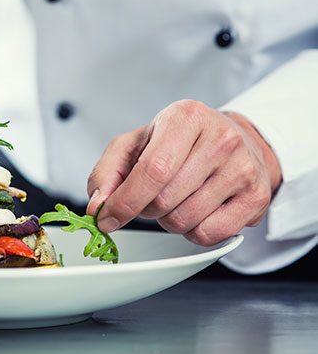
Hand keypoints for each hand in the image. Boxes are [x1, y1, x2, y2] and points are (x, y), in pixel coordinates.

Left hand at [86, 100, 281, 245]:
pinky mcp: (256, 197)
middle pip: (165, 200)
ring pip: (185, 221)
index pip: (152, 171)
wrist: (232, 139)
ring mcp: (243, 169)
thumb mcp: (135, 144)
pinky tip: (196, 210)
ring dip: (168, 220)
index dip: (124, 202)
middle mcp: (221, 140)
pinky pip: (209, 235)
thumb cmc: (178, 143)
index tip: (106, 218)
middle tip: (151, 196)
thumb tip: (98, 206)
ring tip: (176, 199)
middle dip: (146, 209)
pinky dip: (192, 232)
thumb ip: (107, 172)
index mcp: (185, 118)